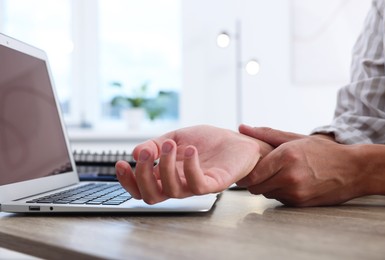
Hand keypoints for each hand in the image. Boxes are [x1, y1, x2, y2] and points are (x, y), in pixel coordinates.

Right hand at [116, 125, 272, 203]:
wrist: (237, 141)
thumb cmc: (208, 142)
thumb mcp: (177, 137)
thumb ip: (156, 145)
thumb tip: (135, 151)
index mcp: (168, 175)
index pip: (141, 188)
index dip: (128, 181)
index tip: (119, 163)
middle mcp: (179, 184)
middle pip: (151, 195)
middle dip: (143, 175)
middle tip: (146, 153)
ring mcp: (196, 186)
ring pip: (172, 191)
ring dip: (165, 166)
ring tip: (171, 145)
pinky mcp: (214, 183)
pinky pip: (197, 184)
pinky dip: (190, 167)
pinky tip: (190, 150)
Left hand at [237, 124, 366, 205]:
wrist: (353, 170)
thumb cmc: (323, 151)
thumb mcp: (295, 138)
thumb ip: (266, 134)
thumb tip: (242, 127)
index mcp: (285, 157)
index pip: (251, 175)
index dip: (245, 175)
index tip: (245, 170)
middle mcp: (289, 176)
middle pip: (256, 188)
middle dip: (254, 181)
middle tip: (260, 172)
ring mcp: (296, 192)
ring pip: (266, 194)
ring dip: (267, 187)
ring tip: (278, 175)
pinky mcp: (301, 203)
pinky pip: (279, 199)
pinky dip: (280, 192)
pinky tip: (290, 183)